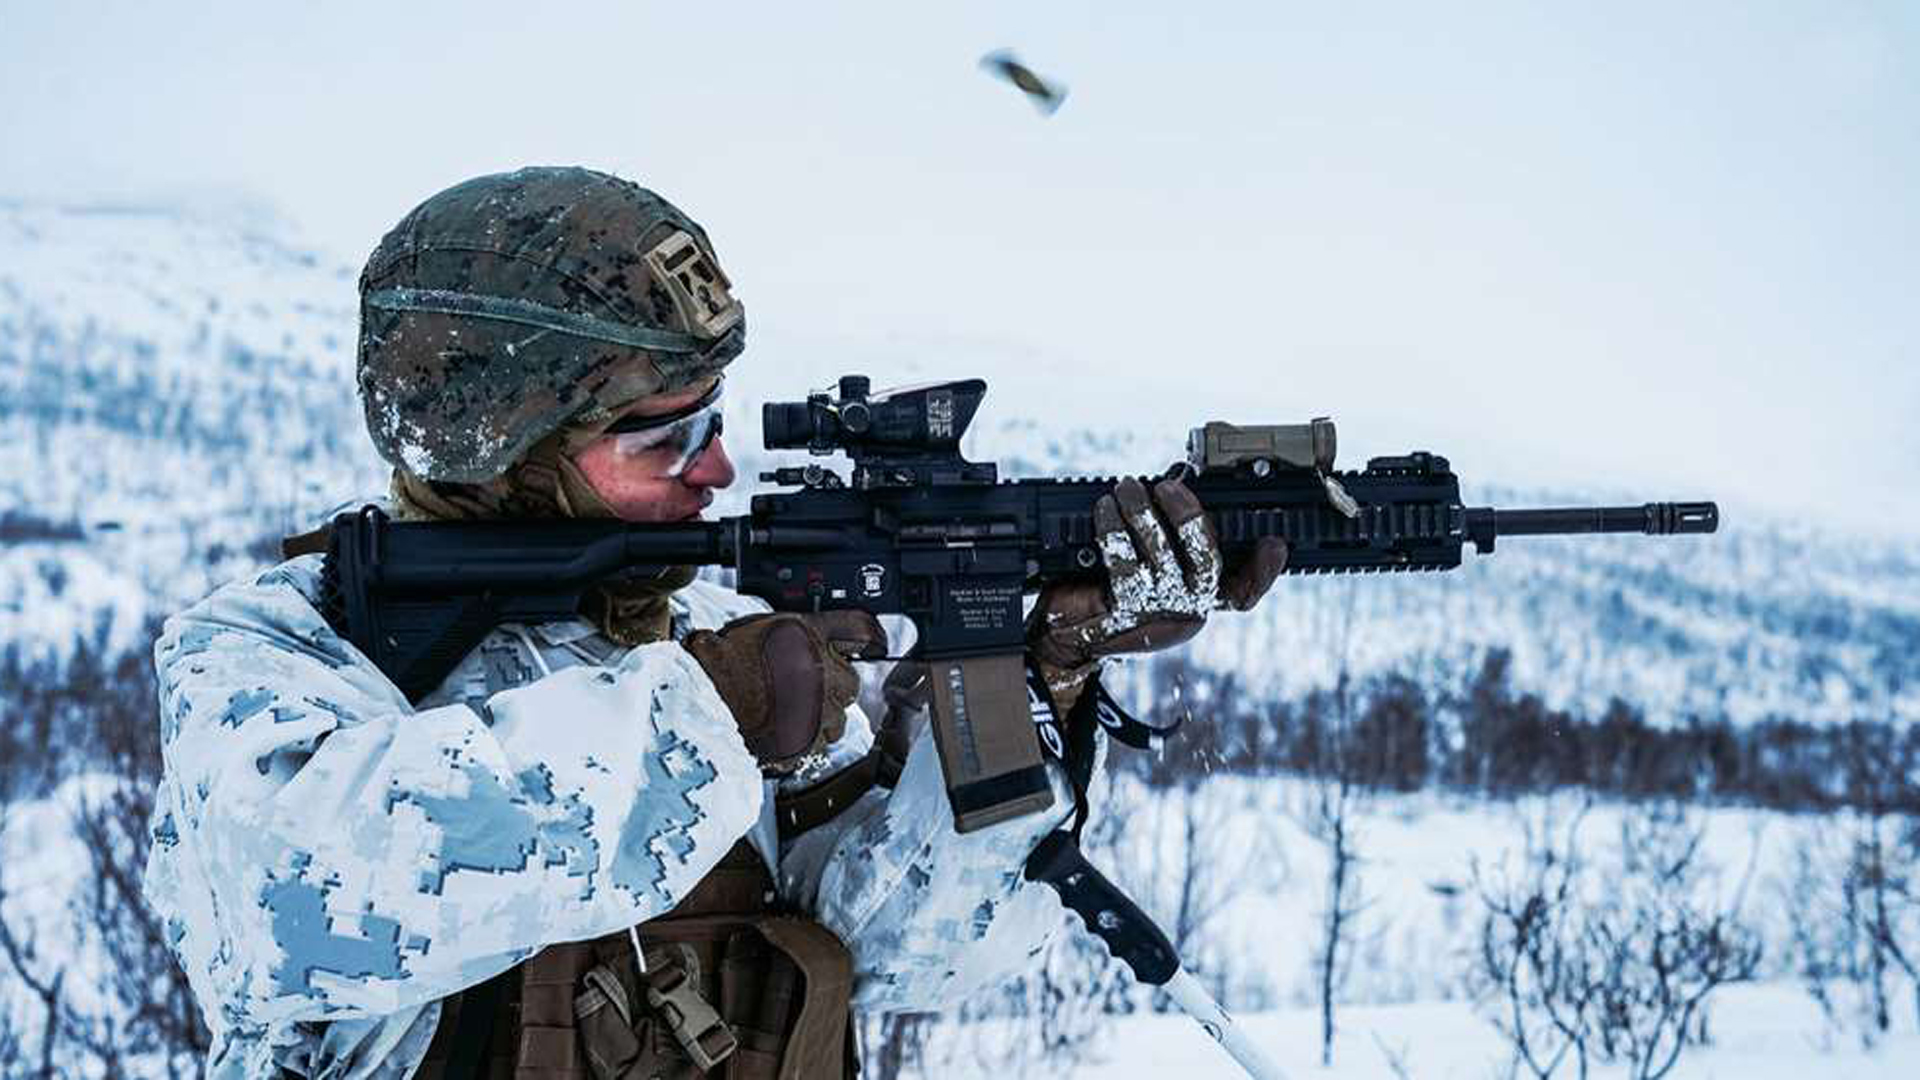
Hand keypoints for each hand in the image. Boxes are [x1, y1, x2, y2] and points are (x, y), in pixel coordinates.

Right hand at [682, 611, 886, 773]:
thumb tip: (841, 634)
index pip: (862, 631)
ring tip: (785, 707)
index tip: (874, 644)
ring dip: (820, 714)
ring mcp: (816, 713)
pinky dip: (802, 738)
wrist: (699, 698)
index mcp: (813, 638)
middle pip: (850, 682)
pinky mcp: (804, 745)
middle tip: (800, 683)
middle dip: (832, 684)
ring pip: (837, 718)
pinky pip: (815, 743)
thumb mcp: (770, 624)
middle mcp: (823, 675)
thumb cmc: (726, 659)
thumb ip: (810, 628)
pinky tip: (777, 725)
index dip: (870, 638)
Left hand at [1027, 474, 1286, 710]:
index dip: (1264, 571)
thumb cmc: (1109, 589)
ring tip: (1127, 488)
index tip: (1275, 542)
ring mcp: (1157, 613)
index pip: (1243, 591)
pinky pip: (1124, 563)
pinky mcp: (1124, 611)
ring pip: (1161, 557)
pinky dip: (1114, 530)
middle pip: (1207, 563)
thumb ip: (1169, 533)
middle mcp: (1186, 609)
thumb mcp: (1146, 564)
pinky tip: (1106, 509)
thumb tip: (1178, 479)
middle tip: (1166, 486)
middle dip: (1189, 518)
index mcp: (1200, 597)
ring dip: (1142, 514)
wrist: (1067, 634)